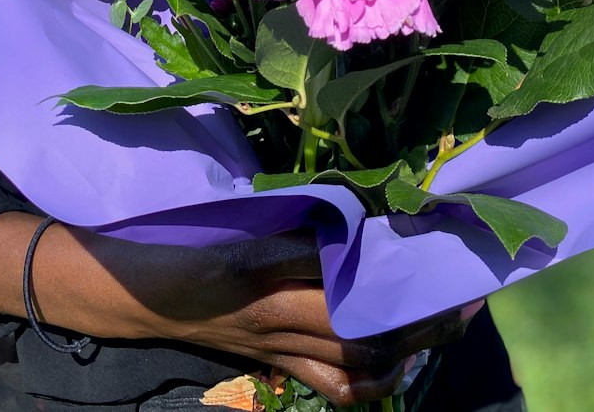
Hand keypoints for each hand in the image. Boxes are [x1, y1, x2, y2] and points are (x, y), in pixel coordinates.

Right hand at [61, 229, 480, 405]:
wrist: (128, 293)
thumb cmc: (176, 242)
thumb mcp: (231, 222)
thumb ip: (288, 219)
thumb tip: (353, 207)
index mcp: (259, 263)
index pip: (339, 259)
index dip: (390, 251)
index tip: (435, 233)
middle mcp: (272, 310)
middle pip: (361, 318)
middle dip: (420, 310)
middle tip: (465, 290)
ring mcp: (273, 343)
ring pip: (354, 358)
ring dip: (407, 347)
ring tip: (444, 324)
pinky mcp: (271, 363)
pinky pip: (332, 385)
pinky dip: (372, 378)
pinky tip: (395, 357)